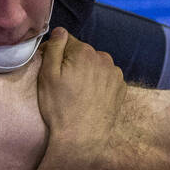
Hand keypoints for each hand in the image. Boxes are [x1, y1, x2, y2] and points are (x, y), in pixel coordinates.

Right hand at [36, 29, 125, 161]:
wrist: (82, 139)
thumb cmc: (60, 108)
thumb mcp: (48, 76)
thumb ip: (55, 48)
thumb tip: (60, 30)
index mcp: (83, 52)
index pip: (66, 41)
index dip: (56, 52)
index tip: (51, 68)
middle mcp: (103, 58)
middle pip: (82, 52)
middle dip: (73, 62)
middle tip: (64, 84)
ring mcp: (115, 73)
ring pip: (96, 64)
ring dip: (87, 71)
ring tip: (78, 92)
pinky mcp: (121, 87)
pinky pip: (107, 77)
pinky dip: (99, 83)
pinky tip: (90, 97)